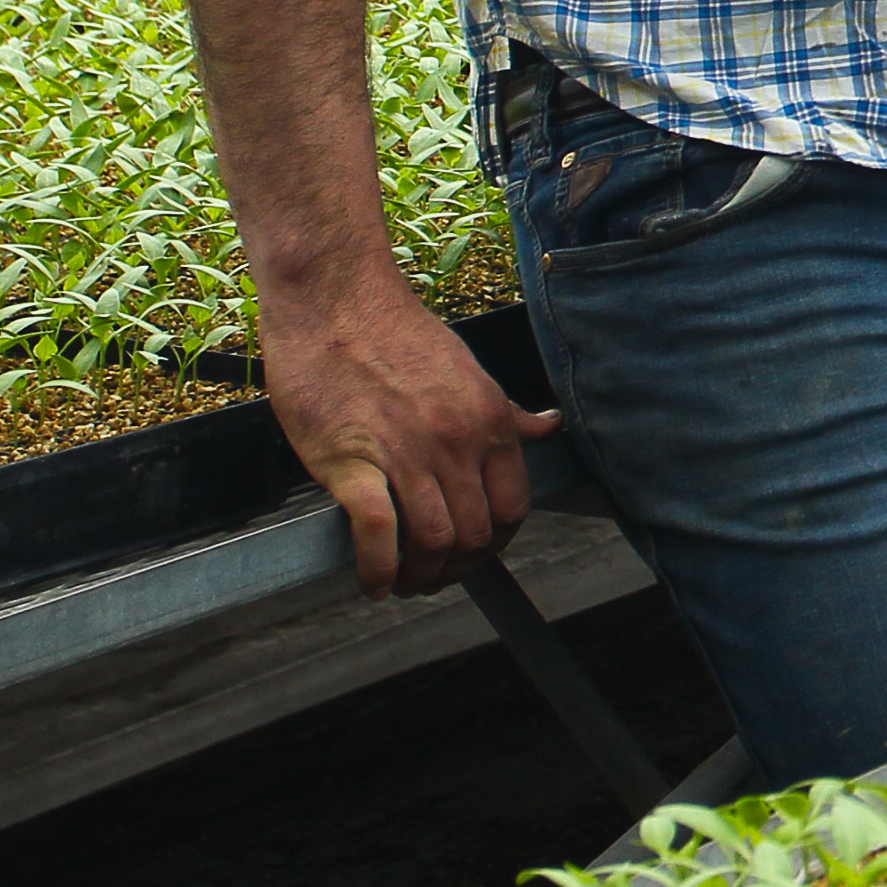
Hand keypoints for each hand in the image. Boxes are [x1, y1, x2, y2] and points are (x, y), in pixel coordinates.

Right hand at [263, 281, 561, 595]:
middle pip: (475, 534)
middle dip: (457, 567)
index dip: (497, 542)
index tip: (476, 553)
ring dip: (419, 576)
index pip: (514, 506)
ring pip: (433, 542)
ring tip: (403, 582)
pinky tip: (372, 582)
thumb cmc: (398, 336)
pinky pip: (378, 534)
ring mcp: (407, 454)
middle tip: (434, 575)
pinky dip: (377, 569)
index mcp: (489, 422)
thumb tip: (548, 427)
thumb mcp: (469, 371)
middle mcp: (457, 443)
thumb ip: (506, 411)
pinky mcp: (352, 463)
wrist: (337, 304)